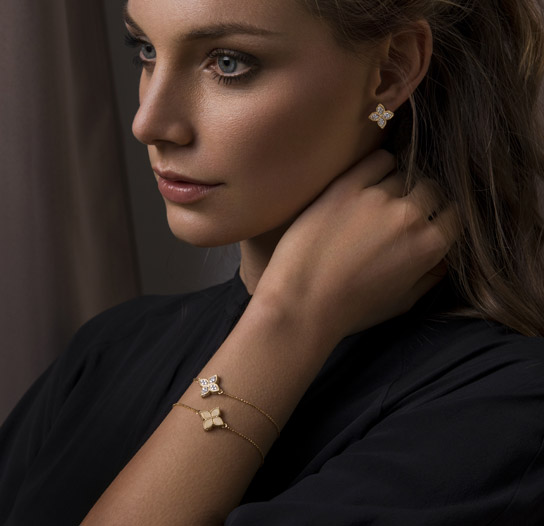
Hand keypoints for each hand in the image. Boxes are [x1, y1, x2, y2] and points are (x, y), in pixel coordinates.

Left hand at [255, 150, 457, 341]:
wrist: (301, 302)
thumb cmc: (350, 310)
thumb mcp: (403, 303)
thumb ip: (430, 276)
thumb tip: (445, 257)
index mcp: (429, 246)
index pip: (454, 213)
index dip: (441, 216)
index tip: (427, 219)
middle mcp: (409, 216)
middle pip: (432, 188)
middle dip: (422, 197)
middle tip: (399, 210)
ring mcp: (377, 198)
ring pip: (404, 173)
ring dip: (397, 183)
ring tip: (376, 201)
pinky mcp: (346, 187)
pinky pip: (377, 159)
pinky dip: (379, 164)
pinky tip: (368, 179)